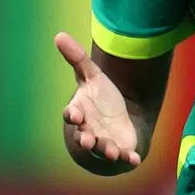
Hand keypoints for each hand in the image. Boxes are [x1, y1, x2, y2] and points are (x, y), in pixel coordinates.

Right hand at [55, 32, 141, 167]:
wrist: (116, 119)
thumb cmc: (99, 98)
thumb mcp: (91, 76)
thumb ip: (77, 59)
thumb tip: (58, 34)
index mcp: (81, 113)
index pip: (73, 114)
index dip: (73, 115)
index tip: (75, 114)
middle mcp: (89, 131)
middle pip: (84, 137)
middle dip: (86, 139)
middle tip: (87, 139)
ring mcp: (105, 142)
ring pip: (103, 149)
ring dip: (107, 150)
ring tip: (112, 151)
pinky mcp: (122, 150)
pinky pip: (125, 158)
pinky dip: (129, 159)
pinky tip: (135, 159)